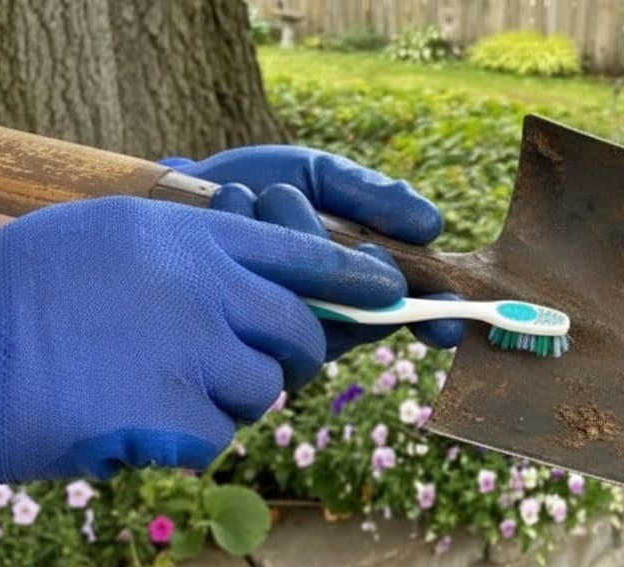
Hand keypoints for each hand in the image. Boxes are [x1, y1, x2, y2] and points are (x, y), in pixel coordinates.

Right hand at [0, 197, 403, 511]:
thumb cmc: (11, 293)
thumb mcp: (104, 235)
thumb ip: (187, 253)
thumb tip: (253, 281)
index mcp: (189, 237)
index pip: (303, 256)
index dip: (350, 280)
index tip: (383, 292)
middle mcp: (207, 292)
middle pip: (297, 336)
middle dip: (292, 357)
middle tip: (262, 367)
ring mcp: (197, 359)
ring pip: (260, 393)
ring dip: (223, 399)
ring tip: (147, 386)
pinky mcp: (181, 424)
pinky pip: (216, 439)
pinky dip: (183, 440)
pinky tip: (126, 420)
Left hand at [163, 146, 464, 358]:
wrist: (177, 196)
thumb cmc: (258, 186)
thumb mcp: (323, 177)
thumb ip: (373, 195)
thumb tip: (432, 225)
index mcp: (363, 279)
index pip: (414, 310)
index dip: (435, 319)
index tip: (446, 320)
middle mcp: (333, 313)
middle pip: (369, 310)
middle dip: (351, 258)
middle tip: (329, 222)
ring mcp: (289, 328)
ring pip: (315, 299)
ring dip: (293, 230)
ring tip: (263, 196)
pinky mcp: (245, 333)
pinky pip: (266, 295)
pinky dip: (252, 231)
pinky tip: (231, 207)